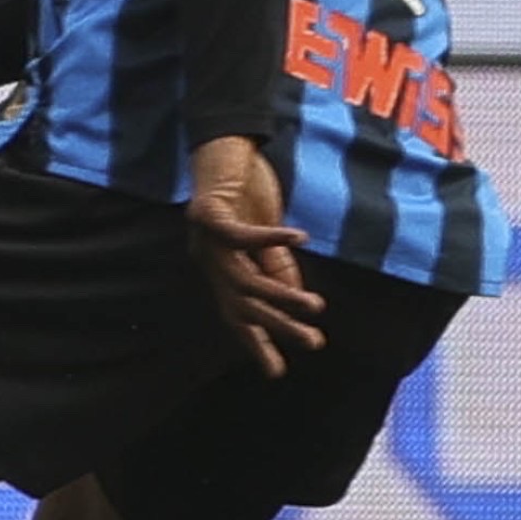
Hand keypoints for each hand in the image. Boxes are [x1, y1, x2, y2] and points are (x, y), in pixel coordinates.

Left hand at [188, 134, 323, 376]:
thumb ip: (275, 265)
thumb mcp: (265, 233)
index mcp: (221, 270)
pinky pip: (242, 235)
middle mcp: (210, 262)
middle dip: (278, 326)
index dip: (256, 343)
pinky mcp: (210, 214)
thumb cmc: (242, 191)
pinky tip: (301, 240)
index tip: (276, 371)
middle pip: (244, 305)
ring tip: (314, 305)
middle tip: (313, 342)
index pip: (238, 316)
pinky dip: (271, 239)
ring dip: (281, 293)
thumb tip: (294, 296)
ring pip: (244, 279)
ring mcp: (206, 241)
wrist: (220, 147)